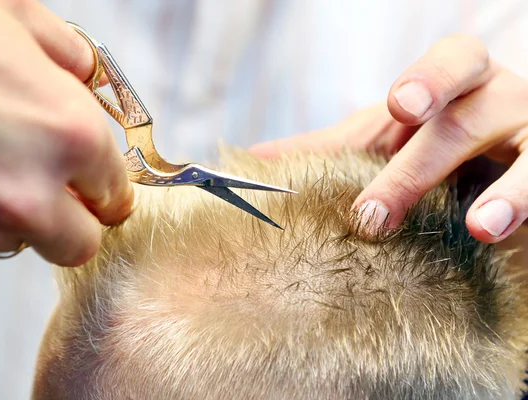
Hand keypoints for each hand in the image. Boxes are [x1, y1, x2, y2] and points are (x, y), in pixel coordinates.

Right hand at [0, 0, 132, 265]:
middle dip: (75, 220)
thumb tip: (83, 75)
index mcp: (71, 135)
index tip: (95, 181)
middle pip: (80, 245)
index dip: (106, 185)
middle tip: (59, 189)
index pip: (116, 193)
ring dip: (16, 215)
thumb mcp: (16, 14)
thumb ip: (68, 55)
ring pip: (18, 242)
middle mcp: (29, 192)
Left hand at [251, 34, 527, 243]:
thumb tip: (251, 160)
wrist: (500, 165)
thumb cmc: (431, 145)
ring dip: (509, 191)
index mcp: (458, 81)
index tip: (399, 106)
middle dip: (424, 163)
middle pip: (468, 118)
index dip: (429, 78)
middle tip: (374, 213)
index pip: (451, 61)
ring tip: (480, 227)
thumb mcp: (382, 139)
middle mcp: (502, 100)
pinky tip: (506, 235)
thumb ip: (326, 149)